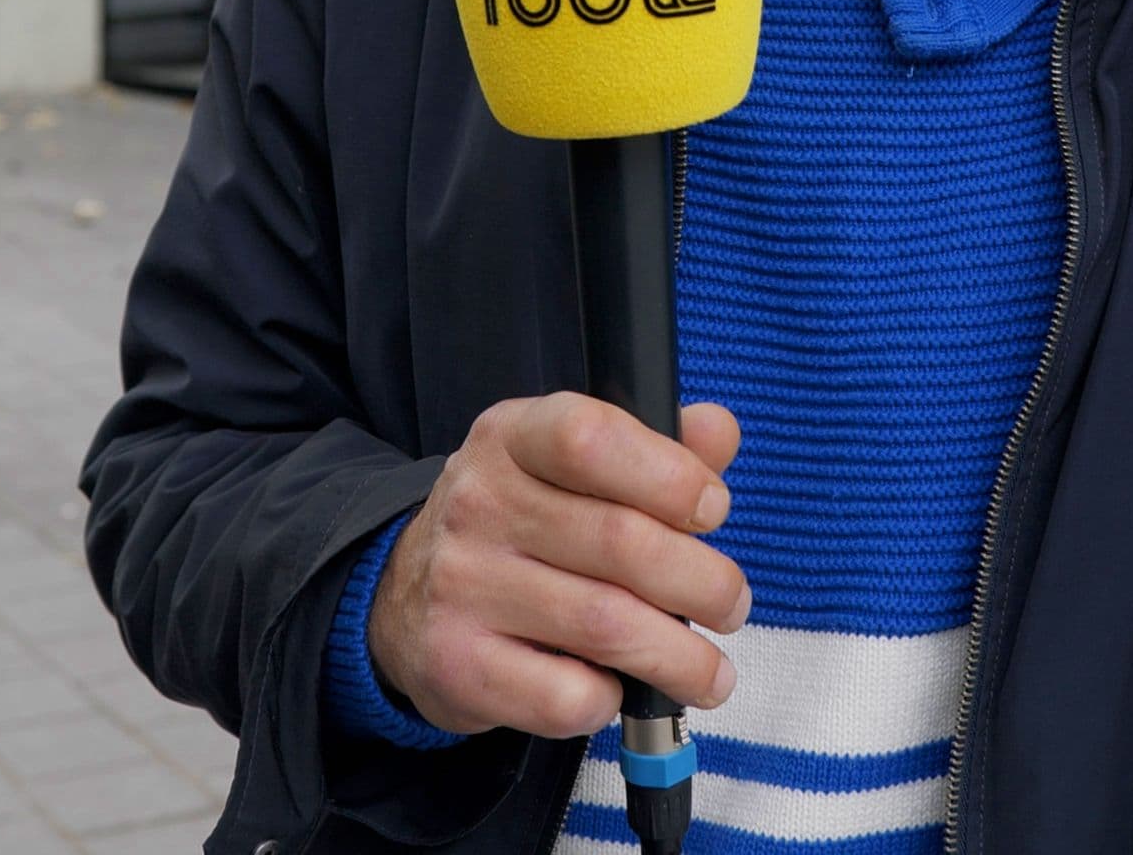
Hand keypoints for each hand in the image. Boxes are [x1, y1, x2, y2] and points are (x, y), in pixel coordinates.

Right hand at [369, 396, 749, 739]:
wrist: (402, 600)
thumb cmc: (516, 529)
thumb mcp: (569, 467)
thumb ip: (653, 448)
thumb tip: (718, 432)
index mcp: (510, 439)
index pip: (588, 438)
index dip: (668, 474)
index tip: (712, 509)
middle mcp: (478, 505)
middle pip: (620, 542)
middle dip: (703, 582)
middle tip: (730, 604)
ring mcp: (462, 588)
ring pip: (606, 626)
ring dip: (682, 657)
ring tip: (709, 671)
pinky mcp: (458, 667)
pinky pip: (565, 696)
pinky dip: (611, 700)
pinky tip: (617, 690)